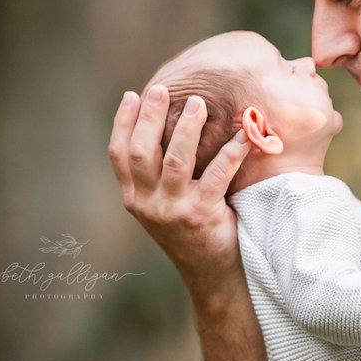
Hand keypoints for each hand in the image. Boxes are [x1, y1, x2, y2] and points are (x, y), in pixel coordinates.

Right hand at [108, 86, 250, 283]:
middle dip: (151, 117)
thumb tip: (163, 125)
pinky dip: (230, 152)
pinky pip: (216, 176)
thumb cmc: (191, 228)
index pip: (118, 154)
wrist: (211, 272)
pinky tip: (242, 135)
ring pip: (175, 160)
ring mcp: (171, 211)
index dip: (122, 123)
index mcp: (133, 198)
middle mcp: (146, 204)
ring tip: (199, 103)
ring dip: (187, 128)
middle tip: (163, 89)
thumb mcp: (162, 204)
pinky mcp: (200, 216)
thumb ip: (156, 175)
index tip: (132, 95)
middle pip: (141, 151)